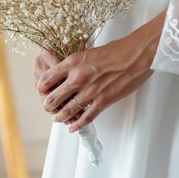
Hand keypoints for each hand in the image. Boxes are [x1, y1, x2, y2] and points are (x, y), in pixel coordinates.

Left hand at [35, 11, 164, 132]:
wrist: (136, 54)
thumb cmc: (117, 50)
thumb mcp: (89, 52)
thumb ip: (76, 64)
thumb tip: (67, 73)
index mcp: (73, 62)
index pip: (46, 79)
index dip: (42, 88)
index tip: (43, 92)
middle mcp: (78, 77)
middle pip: (53, 98)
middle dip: (48, 105)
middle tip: (49, 107)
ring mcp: (90, 91)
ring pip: (66, 111)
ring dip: (59, 117)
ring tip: (57, 118)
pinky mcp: (103, 101)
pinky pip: (85, 118)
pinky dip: (76, 125)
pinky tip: (73, 127)